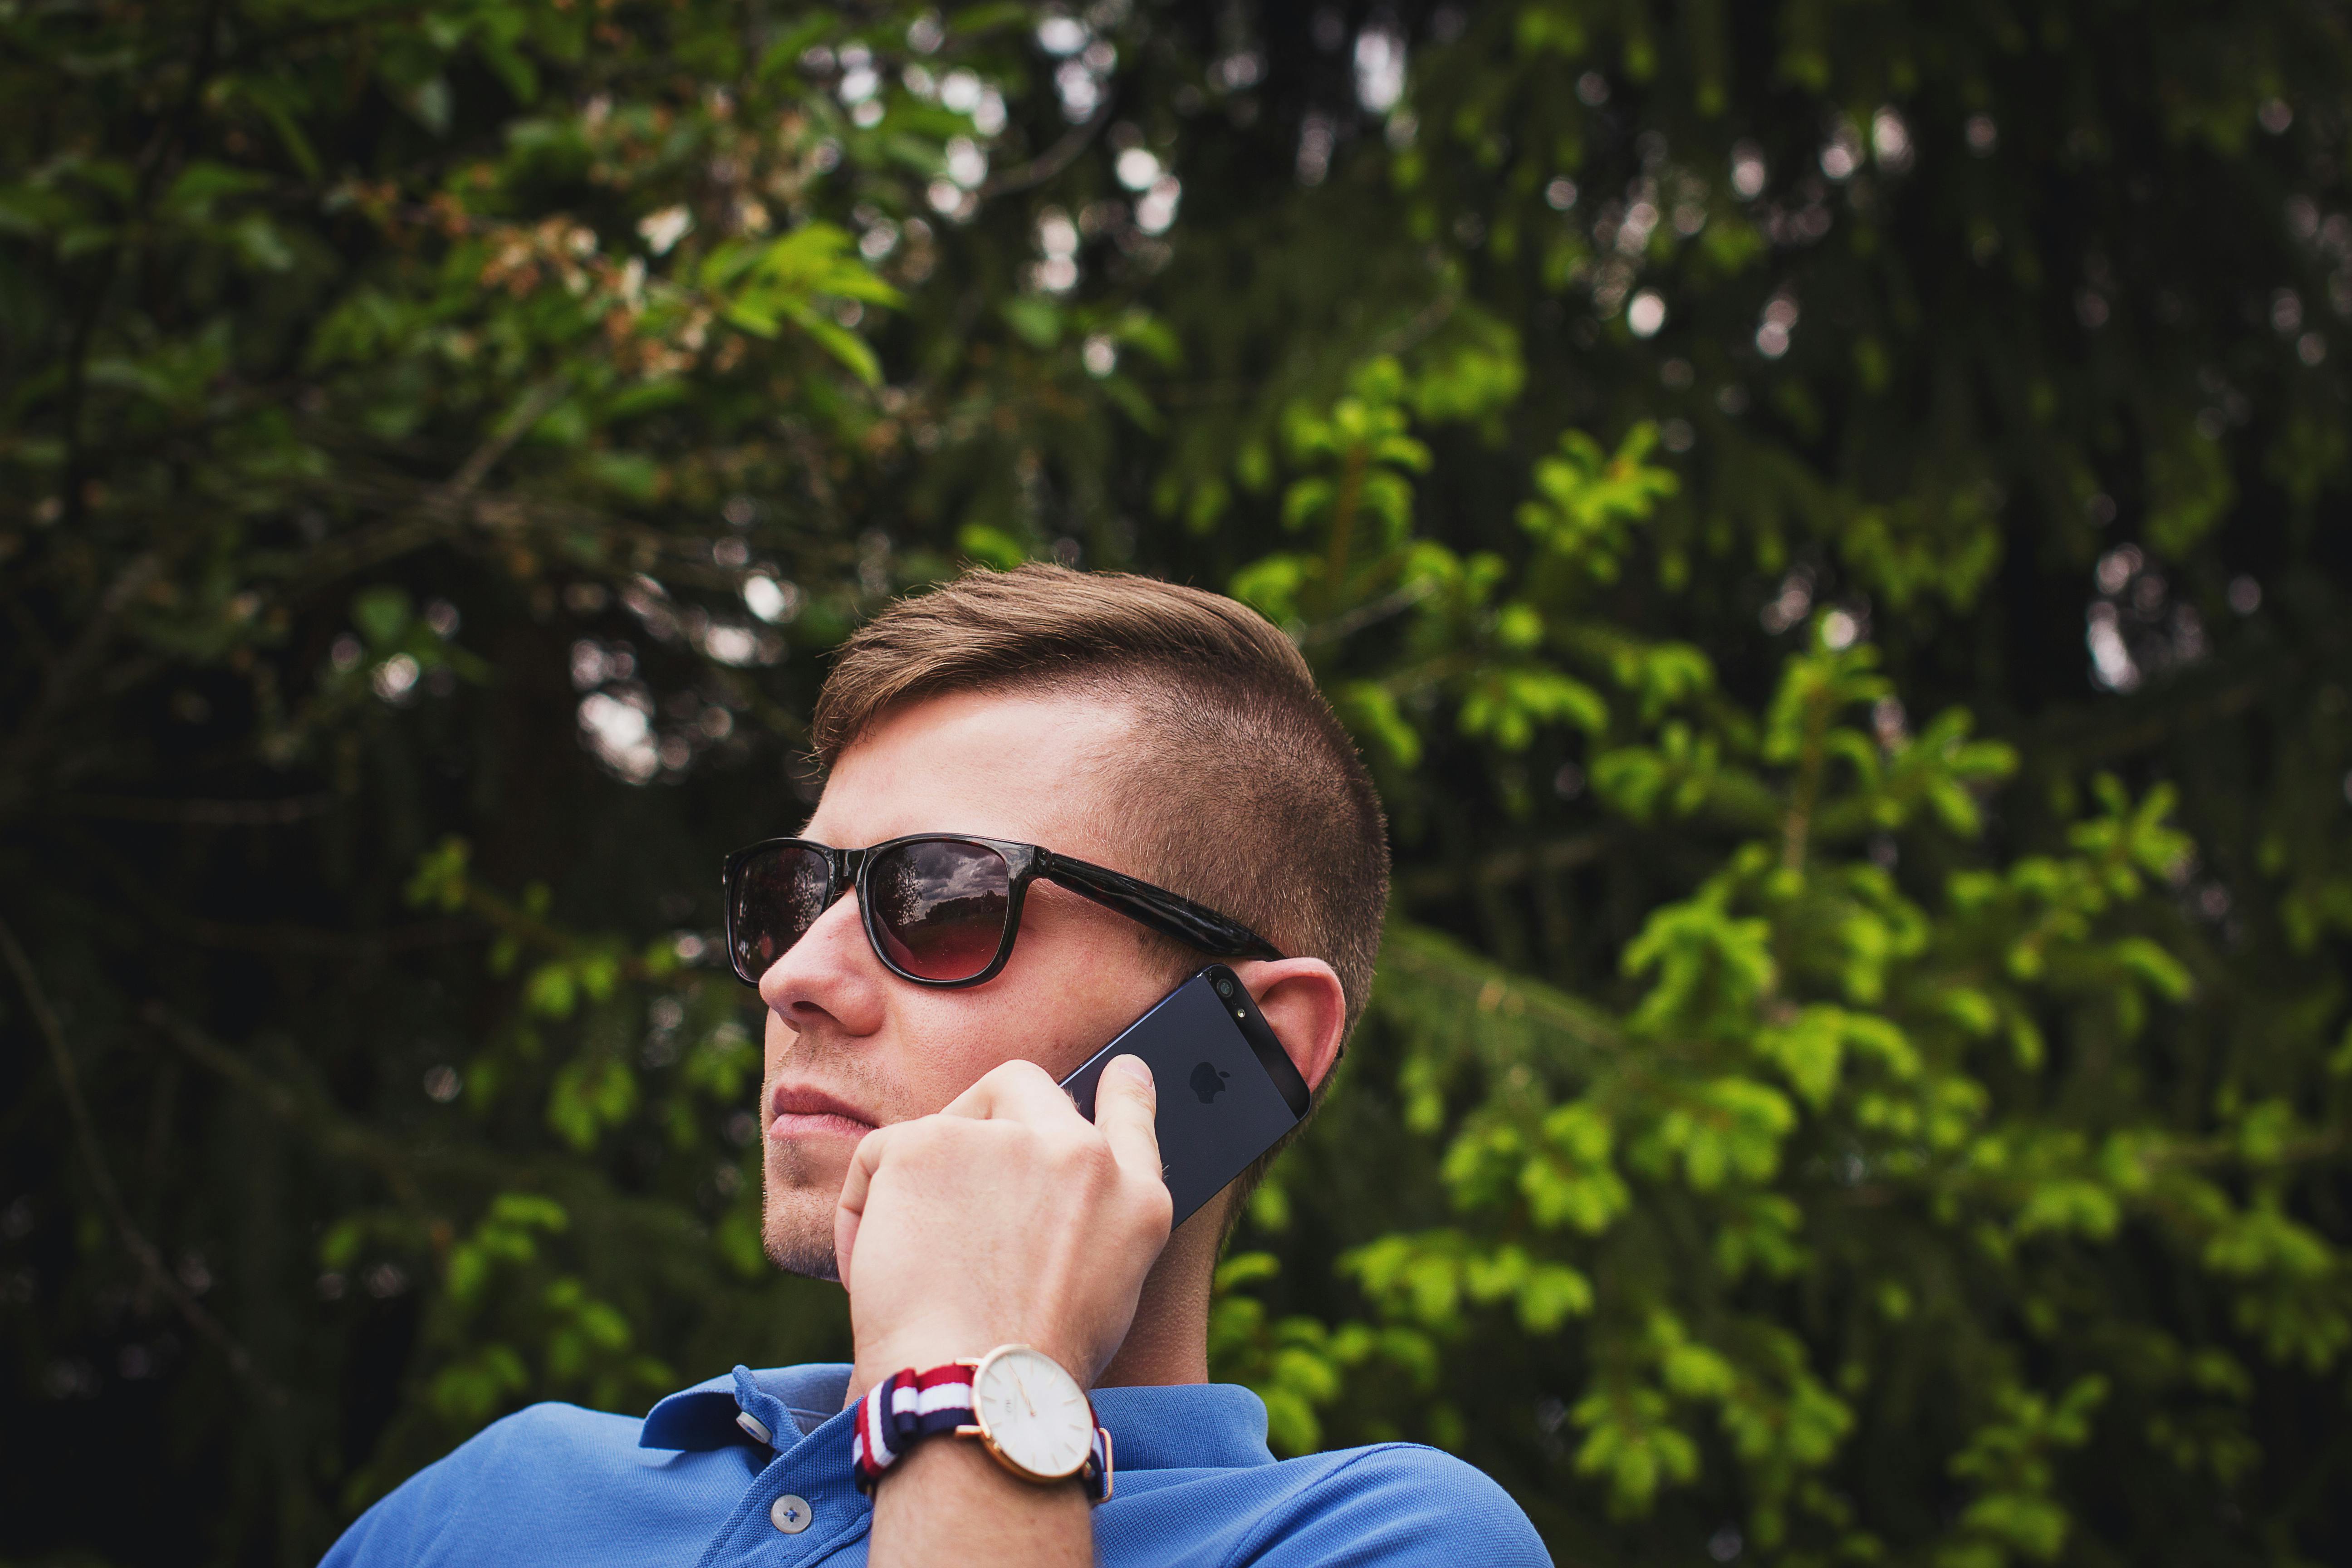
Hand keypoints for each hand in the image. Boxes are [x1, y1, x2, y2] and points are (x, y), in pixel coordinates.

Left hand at [836, 1054, 1171, 1391]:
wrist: (979, 1390)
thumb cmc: (1026, 1371)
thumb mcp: (1103, 1297)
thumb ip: (1087, 1228)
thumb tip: (1039, 1207)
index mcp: (1134, 1200)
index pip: (1133, 1115)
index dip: (1124, 1090)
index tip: (1122, 1073)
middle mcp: (1081, 1155)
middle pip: (1024, 1087)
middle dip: (979, 1118)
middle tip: (946, 1185)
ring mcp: (1009, 1141)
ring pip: (942, 1127)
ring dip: (916, 1186)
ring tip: (909, 1267)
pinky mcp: (931, 1142)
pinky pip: (879, 1155)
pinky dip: (863, 1208)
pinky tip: (871, 1267)